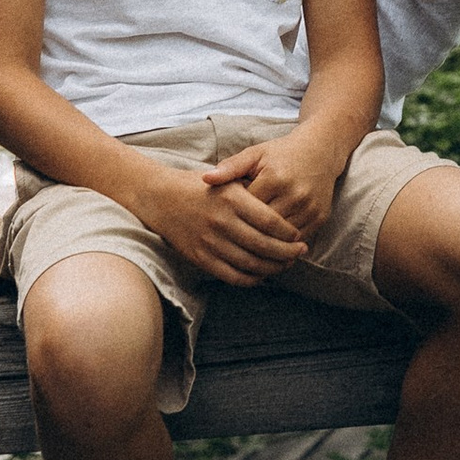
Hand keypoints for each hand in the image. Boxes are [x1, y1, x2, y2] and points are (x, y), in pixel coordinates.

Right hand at [133, 160, 308, 285]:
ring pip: (251, 264)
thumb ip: (254, 193)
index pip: (271, 222)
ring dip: (273, 268)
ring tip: (285, 264)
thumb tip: (285, 212)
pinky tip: (262, 275)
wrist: (160, 197)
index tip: (298, 236)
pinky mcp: (200, 258)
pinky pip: (232, 276)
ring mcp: (210, 242)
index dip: (289, 233)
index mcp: (231, 199)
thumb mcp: (227, 179)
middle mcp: (221, 221)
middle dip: (288, 253)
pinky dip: (252, 279)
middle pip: (265, 245)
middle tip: (299, 253)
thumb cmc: (199, 187)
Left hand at [204, 132, 342, 245]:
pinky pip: (299, 239)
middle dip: (248, 234)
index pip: (247, 209)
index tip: (222, 223)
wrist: (320, 151)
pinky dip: (285, 245)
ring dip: (267, 245)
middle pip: (264, 227)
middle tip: (231, 243)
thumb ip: (230, 167)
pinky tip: (271, 248)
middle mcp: (294, 194)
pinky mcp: (320, 217)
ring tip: (248, 250)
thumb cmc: (281, 153)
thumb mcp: (255, 154)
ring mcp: (309, 207)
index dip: (234, 217)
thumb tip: (205, 179)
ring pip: (282, 238)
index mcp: (274, 178)